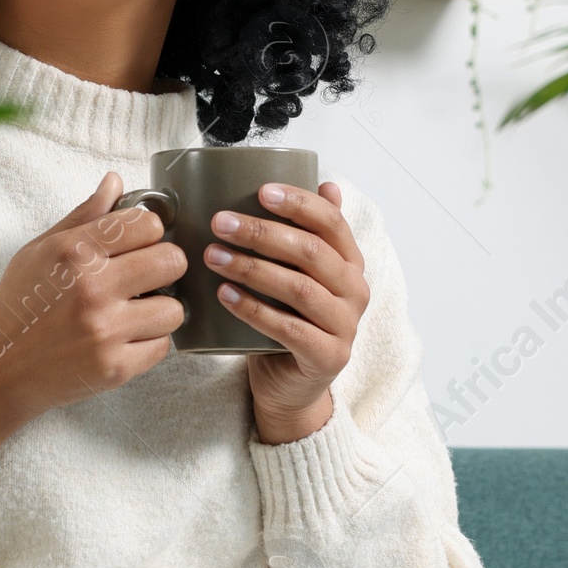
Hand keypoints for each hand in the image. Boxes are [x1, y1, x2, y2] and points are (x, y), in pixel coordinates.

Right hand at [0, 174, 186, 473]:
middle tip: (146, 277)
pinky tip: (126, 338)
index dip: (148, 232)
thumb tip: (115, 182)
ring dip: (159, 310)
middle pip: (172, 261)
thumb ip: (83, 217)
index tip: (138, 244)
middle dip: (164, 266)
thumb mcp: (39, 251)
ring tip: (136, 312)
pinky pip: (162, 347)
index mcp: (74, 252)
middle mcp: (93, 288)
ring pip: (174, 309)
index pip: (148, 224)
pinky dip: (148, 343)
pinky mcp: (114, 368)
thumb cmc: (18, 306)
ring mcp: (105, 331)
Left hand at [202, 179, 368, 445]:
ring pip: (299, 288)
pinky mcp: (328, 356)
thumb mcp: (297, 274)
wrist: (291, 386)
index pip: (331, 222)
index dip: (299, 203)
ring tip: (213, 256)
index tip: (260, 191)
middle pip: (311, 252)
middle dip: (262, 233)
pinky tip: (225, 294)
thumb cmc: (289, 321)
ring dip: (252, 268)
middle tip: (220, 222)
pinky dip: (254, 309)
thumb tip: (323, 181)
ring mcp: (345, 325)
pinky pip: (290, 328)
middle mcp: (355, 290)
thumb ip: (307, 234)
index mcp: (349, 262)